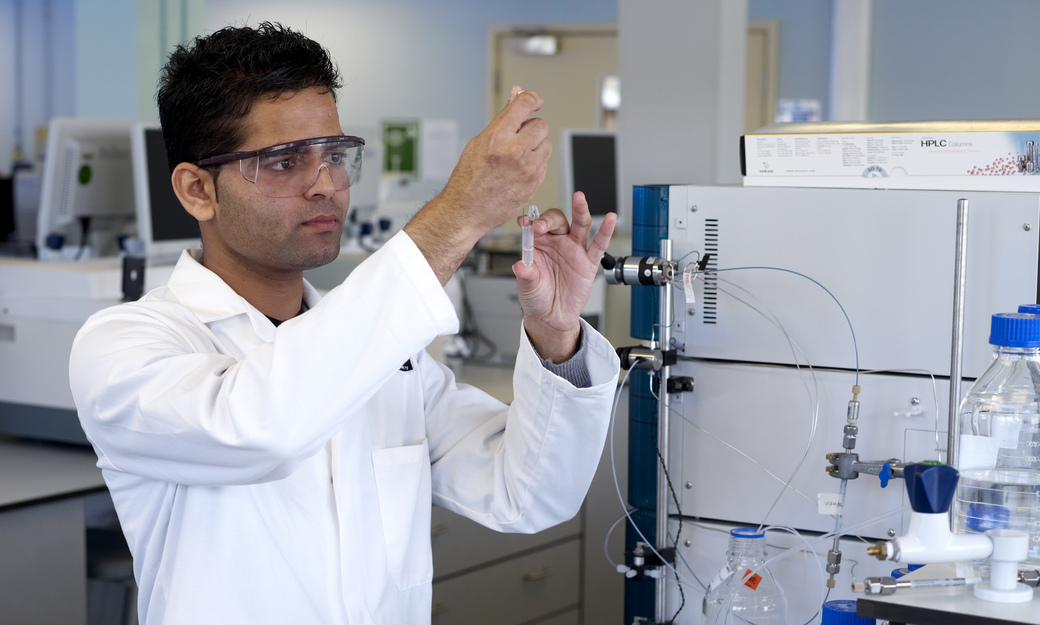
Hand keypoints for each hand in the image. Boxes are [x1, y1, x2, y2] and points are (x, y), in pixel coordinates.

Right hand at [405, 86, 550, 283]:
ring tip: (519, 157)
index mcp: (497, 135)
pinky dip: (536, 165)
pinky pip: (544, 164)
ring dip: (536, 147)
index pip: (525, 103)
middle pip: (541, 125)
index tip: (536, 102)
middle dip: (531, 129)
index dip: (534, 99)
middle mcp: (514, 150)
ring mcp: (527, 168)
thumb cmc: (468, 178)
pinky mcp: (534, 183)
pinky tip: (519, 171)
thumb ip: (503, 119)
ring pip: (546, 145)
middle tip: (520, 138)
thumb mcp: (479, 142)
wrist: (466, 211)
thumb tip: (516, 94)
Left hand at [513, 192, 616, 362]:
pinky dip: (605, 231)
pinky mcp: (589, 262)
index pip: (535, 225)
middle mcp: (557, 243)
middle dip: (549, 220)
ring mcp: (574, 250)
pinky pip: (598, 244)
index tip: (524, 223)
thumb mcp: (527, 287)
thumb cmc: (537, 297)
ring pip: (579, 225)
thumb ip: (525, 275)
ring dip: (579, 210)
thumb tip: (519, 266)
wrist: (552, 316)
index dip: (530, 221)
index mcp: (539, 244)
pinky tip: (610, 219)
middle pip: (557, 221)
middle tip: (541, 226)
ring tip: (579, 198)